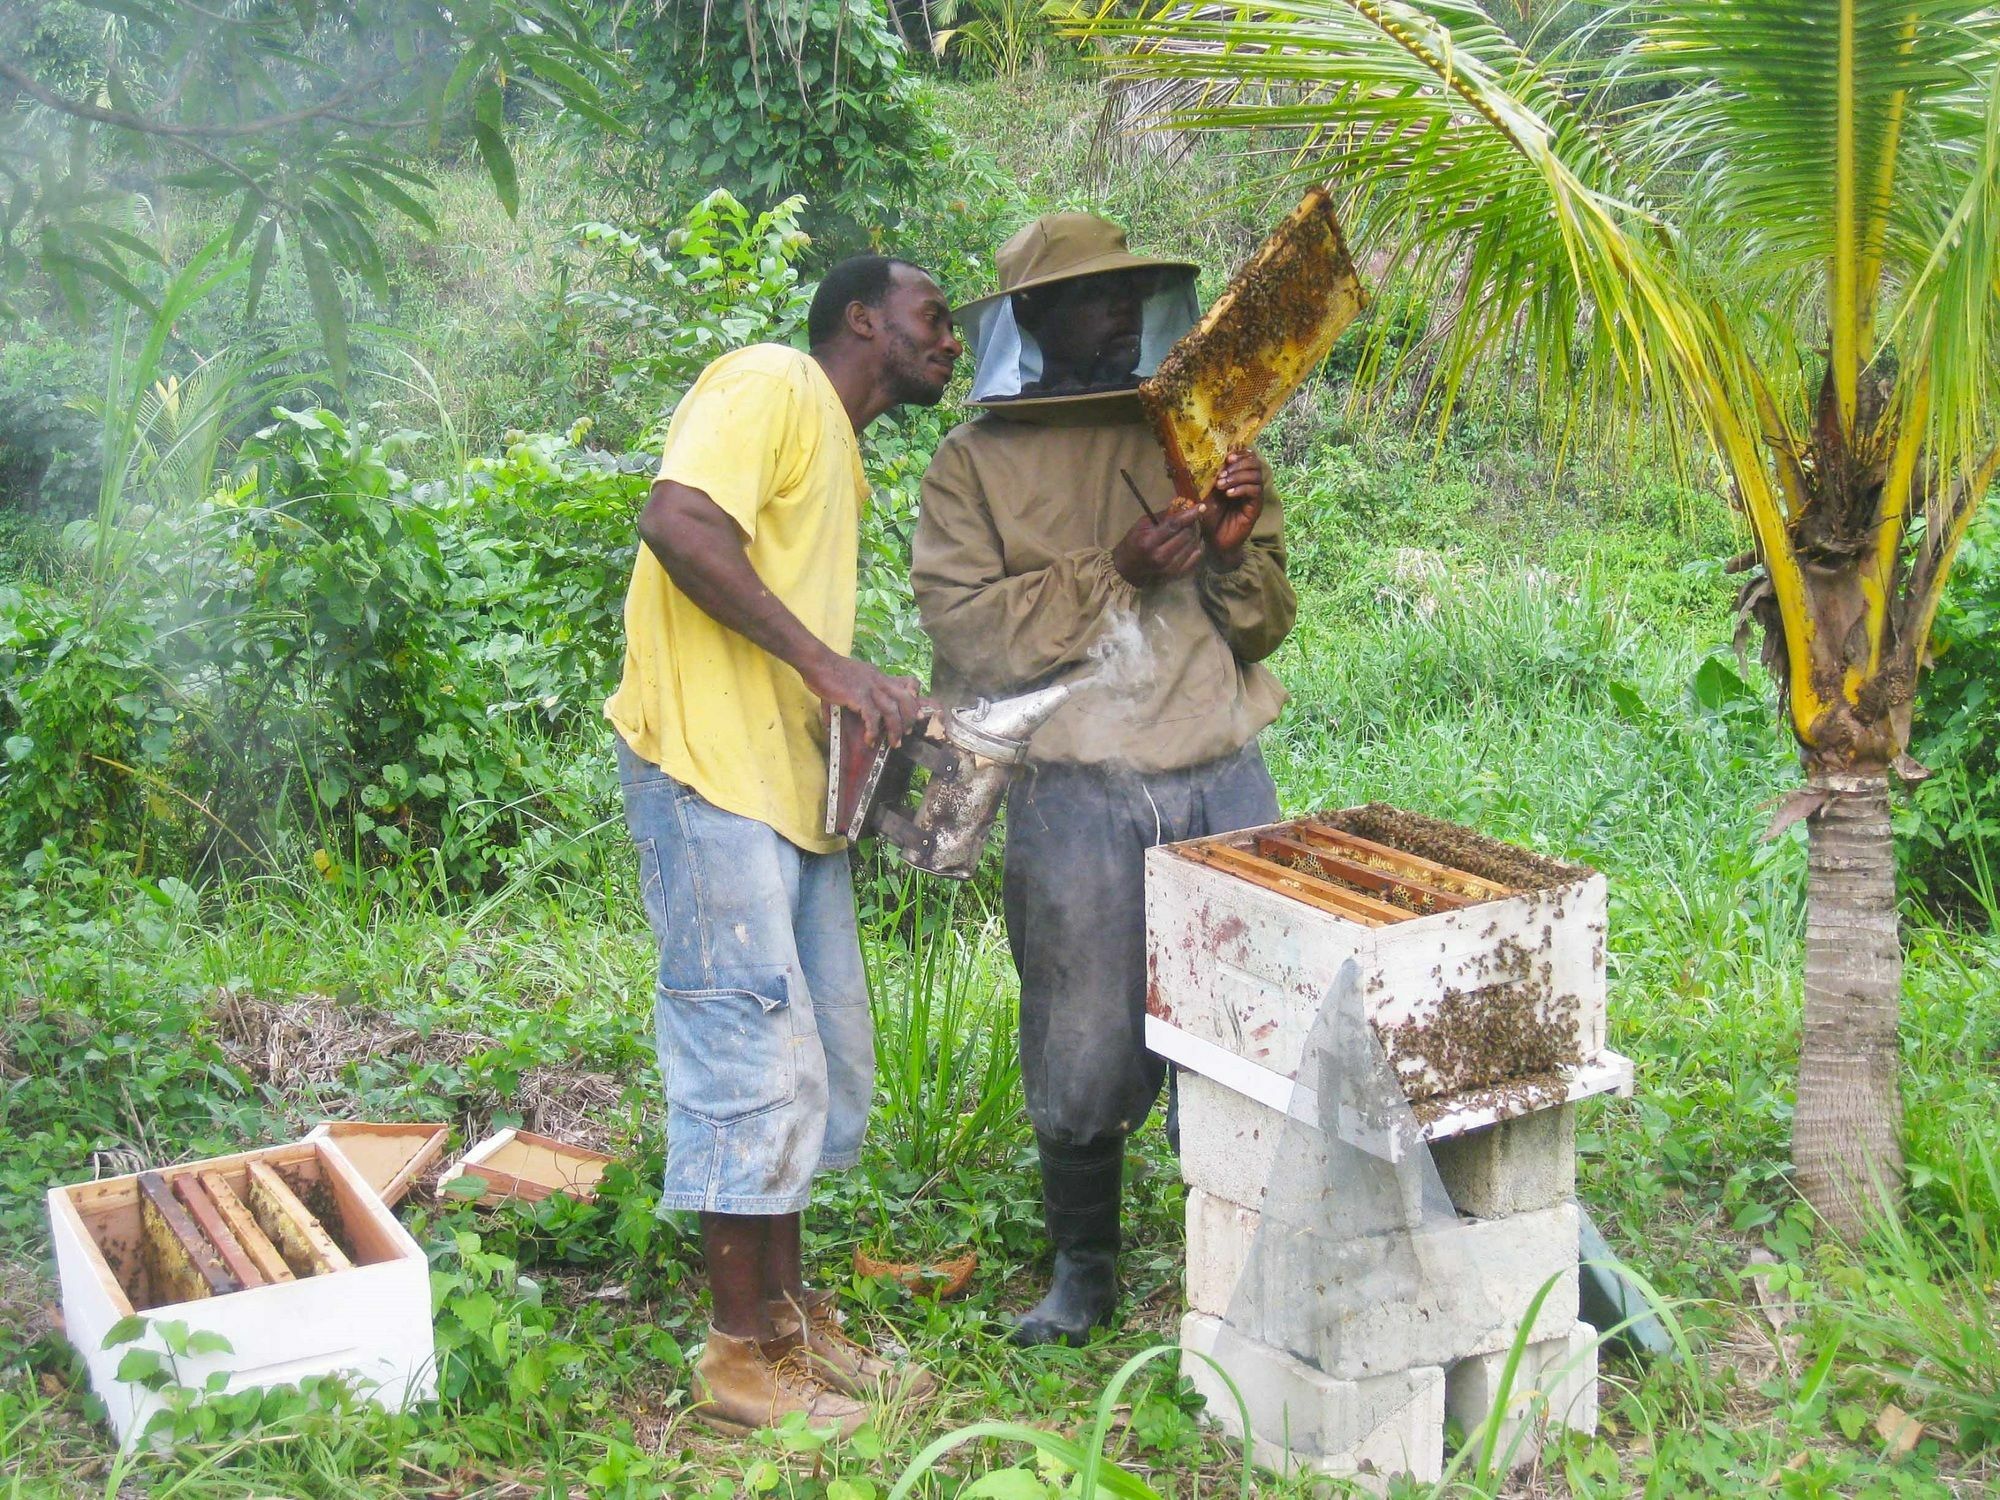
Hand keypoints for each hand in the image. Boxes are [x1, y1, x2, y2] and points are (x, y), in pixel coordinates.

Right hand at [808, 655, 922, 746]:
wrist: (817, 662)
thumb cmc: (828, 672)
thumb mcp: (848, 681)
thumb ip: (849, 700)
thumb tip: (831, 725)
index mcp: (879, 676)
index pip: (907, 683)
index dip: (915, 698)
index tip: (916, 713)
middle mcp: (878, 681)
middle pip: (905, 700)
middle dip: (909, 719)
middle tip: (906, 733)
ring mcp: (870, 688)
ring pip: (892, 711)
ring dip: (895, 730)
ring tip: (894, 743)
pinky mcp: (858, 696)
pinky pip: (872, 717)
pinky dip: (873, 731)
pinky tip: (870, 740)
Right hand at [1112, 505, 1203, 586]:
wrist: (1127, 569)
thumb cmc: (1133, 542)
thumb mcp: (1142, 525)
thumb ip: (1163, 516)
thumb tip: (1184, 507)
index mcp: (1149, 542)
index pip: (1174, 525)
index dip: (1189, 515)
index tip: (1202, 507)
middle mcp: (1161, 556)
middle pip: (1186, 535)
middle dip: (1191, 524)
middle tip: (1190, 519)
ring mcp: (1170, 567)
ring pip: (1193, 545)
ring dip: (1194, 535)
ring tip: (1188, 530)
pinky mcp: (1176, 575)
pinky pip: (1195, 557)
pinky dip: (1196, 547)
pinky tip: (1191, 542)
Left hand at [1199, 449, 1267, 558]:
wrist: (1213, 540)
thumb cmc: (1209, 516)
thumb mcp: (1206, 492)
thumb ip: (1210, 476)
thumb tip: (1208, 458)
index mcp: (1238, 477)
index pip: (1248, 457)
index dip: (1240, 453)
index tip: (1227, 457)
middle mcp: (1249, 484)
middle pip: (1255, 463)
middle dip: (1238, 464)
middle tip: (1223, 472)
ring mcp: (1253, 496)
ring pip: (1255, 476)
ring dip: (1237, 477)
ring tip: (1221, 485)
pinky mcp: (1255, 508)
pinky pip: (1255, 492)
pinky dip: (1241, 489)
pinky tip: (1228, 494)